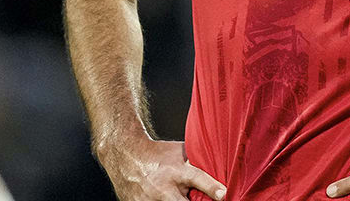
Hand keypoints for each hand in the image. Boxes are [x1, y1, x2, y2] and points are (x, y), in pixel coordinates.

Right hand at [96, 136, 226, 200]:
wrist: (126, 154)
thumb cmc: (158, 153)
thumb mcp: (180, 154)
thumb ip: (197, 165)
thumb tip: (220, 173)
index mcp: (177, 171)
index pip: (198, 179)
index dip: (212, 188)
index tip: (223, 195)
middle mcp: (163, 188)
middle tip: (192, 199)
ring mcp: (149, 200)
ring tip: (175, 195)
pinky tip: (160, 196)